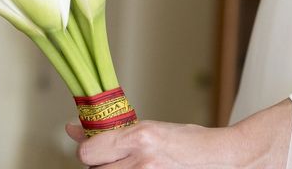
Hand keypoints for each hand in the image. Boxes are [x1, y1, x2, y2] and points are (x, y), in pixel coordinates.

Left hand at [66, 98, 291, 167]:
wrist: (219, 158)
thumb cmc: (185, 140)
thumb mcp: (147, 127)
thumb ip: (110, 131)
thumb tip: (72, 128)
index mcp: (140, 137)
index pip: (87, 153)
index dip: (87, 148)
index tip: (96, 144)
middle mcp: (141, 161)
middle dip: (101, 162)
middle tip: (118, 156)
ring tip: (133, 164)